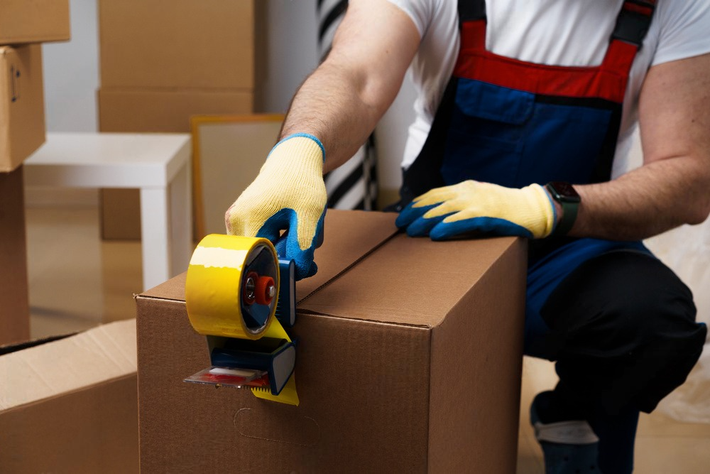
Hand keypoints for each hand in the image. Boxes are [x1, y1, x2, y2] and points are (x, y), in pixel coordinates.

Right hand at [225, 134, 326, 278]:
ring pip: (261, 251)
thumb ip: (302, 247)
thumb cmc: (301, 184)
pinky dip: (277, 239)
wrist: (292, 160)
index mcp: (247, 221)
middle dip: (286, 255)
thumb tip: (297, 273)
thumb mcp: (309, 216)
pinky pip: (259, 241)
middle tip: (304, 240)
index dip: (284, 267)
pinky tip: (286, 224)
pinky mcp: (239, 221)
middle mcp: (233, 223)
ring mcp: (233, 222)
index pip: (262, 262)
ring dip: (283, 247)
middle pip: (261, 257)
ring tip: (294, 226)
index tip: (303, 263)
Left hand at [395, 180, 555, 239]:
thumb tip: (438, 216)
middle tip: (400, 224)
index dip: (417, 204)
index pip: (434, 194)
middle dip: (415, 213)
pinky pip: (463, 221)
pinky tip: (435, 234)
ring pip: (444, 210)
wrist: (532, 208)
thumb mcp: (480, 201)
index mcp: (465, 188)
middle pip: (434, 201)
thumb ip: (461, 205)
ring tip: (411, 231)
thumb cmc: (505, 208)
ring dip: (425, 221)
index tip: (404, 214)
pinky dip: (447, 227)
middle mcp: (468, 192)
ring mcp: (477, 203)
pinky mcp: (487, 215)